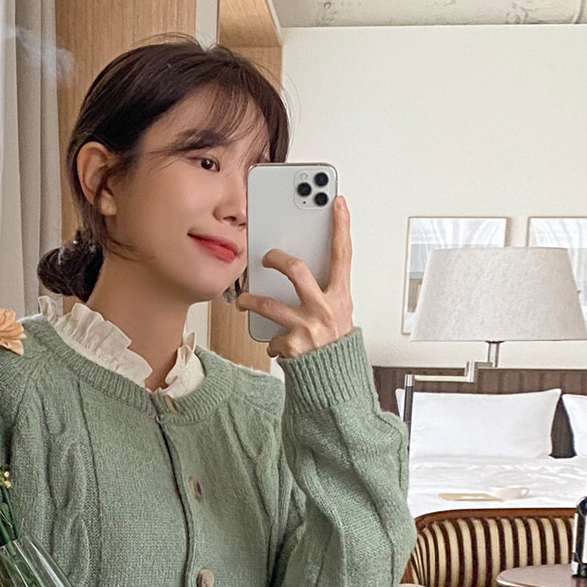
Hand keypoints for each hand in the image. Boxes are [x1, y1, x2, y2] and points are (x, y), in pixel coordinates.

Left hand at [236, 194, 354, 358]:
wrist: (336, 385)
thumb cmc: (334, 347)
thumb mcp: (338, 314)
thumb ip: (324, 292)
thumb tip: (299, 270)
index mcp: (341, 297)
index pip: (342, 255)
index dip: (340, 226)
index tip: (335, 201)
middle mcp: (326, 310)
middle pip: (297, 270)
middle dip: (277, 259)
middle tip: (266, 257)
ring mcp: (308, 329)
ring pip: (269, 304)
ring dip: (250, 301)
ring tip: (243, 300)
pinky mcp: (293, 348)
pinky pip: (271, 337)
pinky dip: (271, 341)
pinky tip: (275, 344)